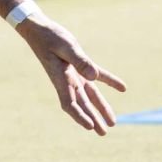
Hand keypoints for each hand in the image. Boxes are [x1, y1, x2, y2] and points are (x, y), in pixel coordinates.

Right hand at [17, 15, 124, 134]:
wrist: (39, 29)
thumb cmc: (50, 37)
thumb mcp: (66, 47)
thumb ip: (80, 61)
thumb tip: (94, 77)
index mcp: (61, 78)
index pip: (70, 103)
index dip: (79, 116)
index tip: (90, 127)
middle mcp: (67, 80)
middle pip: (82, 104)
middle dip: (93, 118)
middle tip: (104, 132)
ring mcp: (74, 73)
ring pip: (90, 94)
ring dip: (101, 107)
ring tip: (112, 122)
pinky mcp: (80, 64)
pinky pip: (97, 76)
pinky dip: (109, 82)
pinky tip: (122, 88)